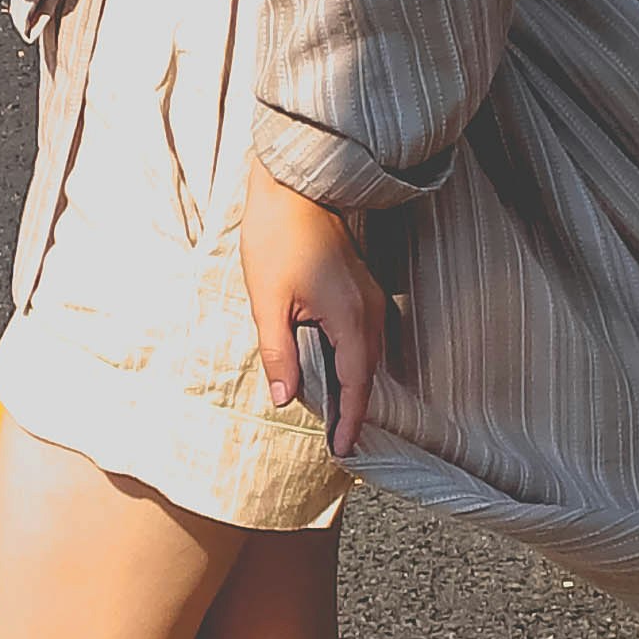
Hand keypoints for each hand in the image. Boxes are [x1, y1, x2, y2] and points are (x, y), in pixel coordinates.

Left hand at [240, 159, 381, 443]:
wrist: (294, 188)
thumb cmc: (276, 239)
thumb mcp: (268, 301)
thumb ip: (279, 353)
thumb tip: (285, 399)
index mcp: (350, 318)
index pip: (356, 385)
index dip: (351, 421)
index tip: (343, 450)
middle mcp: (370, 312)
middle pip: (367, 374)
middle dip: (353, 409)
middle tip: (336, 441)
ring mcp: (370, 299)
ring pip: (368, 356)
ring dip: (353, 386)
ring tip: (335, 415)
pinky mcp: (362, 290)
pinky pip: (365, 337)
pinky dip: (353, 361)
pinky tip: (333, 370)